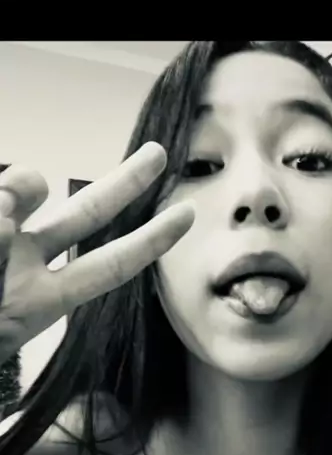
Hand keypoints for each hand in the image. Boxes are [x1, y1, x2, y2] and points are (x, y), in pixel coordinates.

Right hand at [0, 142, 194, 361]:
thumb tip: (14, 196)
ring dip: (16, 192)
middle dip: (126, 184)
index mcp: (44, 299)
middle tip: (160, 155)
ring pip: (24, 184)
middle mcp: (25, 262)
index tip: (188, 216)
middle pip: (87, 215)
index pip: (109, 266)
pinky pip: (0, 191)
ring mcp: (0, 236)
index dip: (151, 242)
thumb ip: (2, 245)